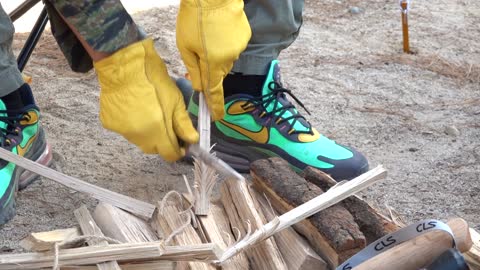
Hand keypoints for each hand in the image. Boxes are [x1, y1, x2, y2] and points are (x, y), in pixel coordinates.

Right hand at [94, 39, 198, 160]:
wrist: (124, 65)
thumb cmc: (153, 79)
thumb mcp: (175, 100)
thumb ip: (183, 124)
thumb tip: (193, 140)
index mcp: (156, 130)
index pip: (169, 154)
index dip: (178, 150)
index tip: (182, 142)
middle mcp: (138, 135)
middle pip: (154, 149)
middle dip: (163, 141)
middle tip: (167, 125)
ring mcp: (122, 130)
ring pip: (139, 140)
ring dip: (147, 133)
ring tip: (149, 112)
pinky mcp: (110, 123)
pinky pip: (125, 130)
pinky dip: (132, 124)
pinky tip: (134, 109)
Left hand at [176, 0, 250, 119]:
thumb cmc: (193, 18)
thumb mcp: (185, 46)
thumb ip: (193, 69)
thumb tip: (200, 87)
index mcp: (213, 63)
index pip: (214, 91)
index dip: (215, 106)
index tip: (216, 117)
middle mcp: (229, 58)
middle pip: (219, 72)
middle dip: (209, 67)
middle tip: (198, 52)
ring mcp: (239, 47)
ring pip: (226, 59)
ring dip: (217, 54)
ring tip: (207, 35)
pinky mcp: (245, 36)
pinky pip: (233, 46)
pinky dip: (225, 43)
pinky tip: (218, 29)